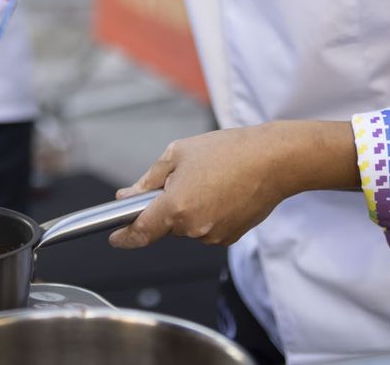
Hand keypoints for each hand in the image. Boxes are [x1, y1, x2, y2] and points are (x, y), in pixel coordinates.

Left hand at [108, 121, 358, 248]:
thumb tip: (127, 196)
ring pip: (187, 226)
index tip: (115, 236)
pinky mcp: (230, 237)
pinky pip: (207, 228)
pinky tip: (222, 191)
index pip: (140, 232)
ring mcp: (213, 235)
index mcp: (175, 206)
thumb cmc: (227, 151)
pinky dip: (207, 213)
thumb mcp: (178, 153)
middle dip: (166, 206)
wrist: (274, 160)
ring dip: (188, 209)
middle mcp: (193, 228)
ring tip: (209, 180)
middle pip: (165, 225)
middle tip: (182, 178)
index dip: (123, 236)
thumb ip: (148, 180)